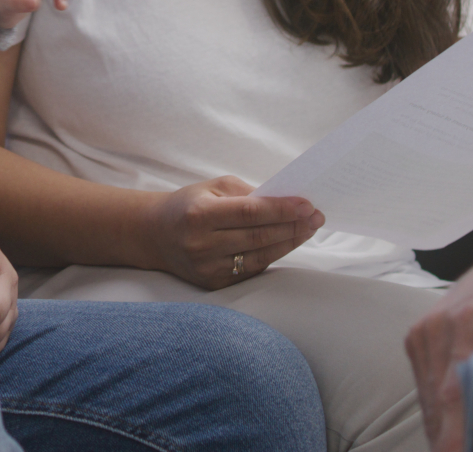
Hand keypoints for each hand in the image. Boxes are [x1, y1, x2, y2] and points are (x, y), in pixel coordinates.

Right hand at [143, 177, 323, 289]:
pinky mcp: (214, 284)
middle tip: (317, 217)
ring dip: (289, 242)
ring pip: (260, 257)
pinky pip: (252, 270)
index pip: (250, 212)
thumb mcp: (213, 188)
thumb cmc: (189, 205)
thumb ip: (247, 194)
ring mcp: (208, 269)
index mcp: (200, 215)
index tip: (308, 204)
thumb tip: (285, 202)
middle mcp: (202, 245)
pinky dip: (272, 256)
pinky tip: (287, 243)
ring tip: (308, 229)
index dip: (282, 209)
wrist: (155, 235)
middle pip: (259, 237)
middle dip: (293, 226)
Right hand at [404, 222, 472, 451]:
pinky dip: (441, 407)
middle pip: (437, 405)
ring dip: (446, 428)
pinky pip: (425, 383)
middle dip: (454, 442)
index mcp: (469, 324)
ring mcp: (424, 328)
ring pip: (427, 398)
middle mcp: (436, 326)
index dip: (455, 442)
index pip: (453, 399)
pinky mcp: (420, 332)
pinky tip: (461, 421)